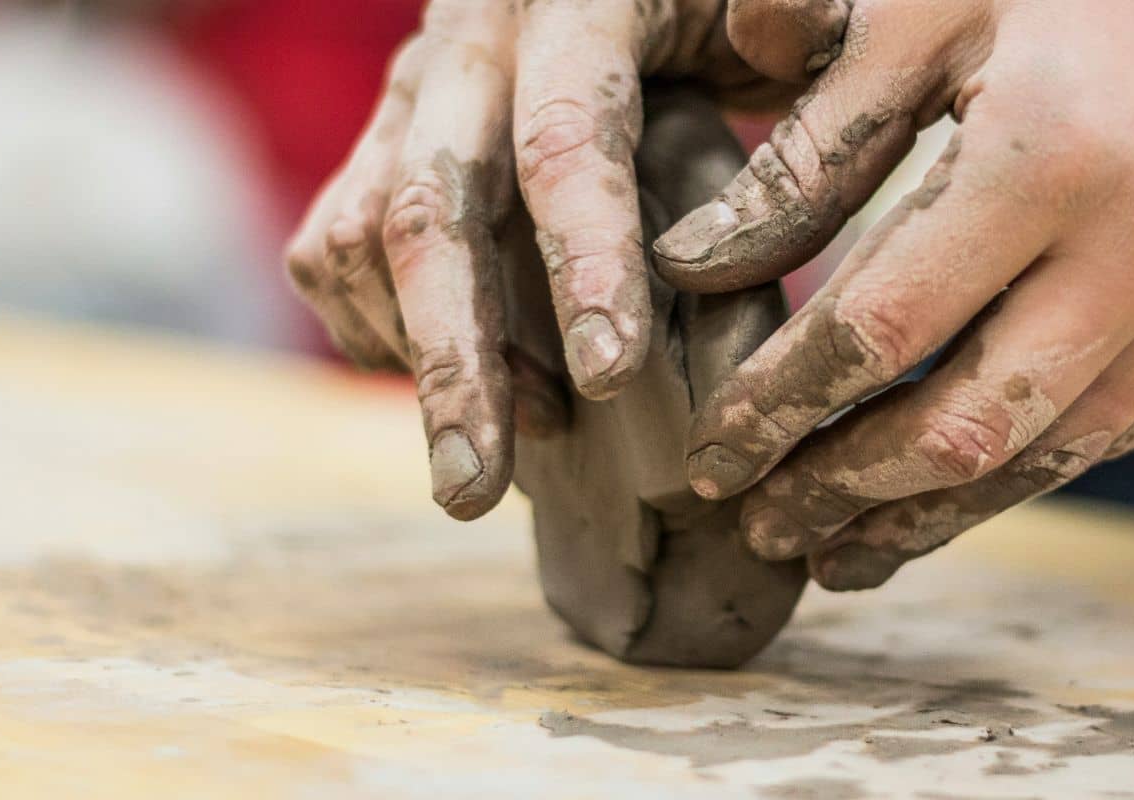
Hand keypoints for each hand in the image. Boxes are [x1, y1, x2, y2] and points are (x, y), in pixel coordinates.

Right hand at [283, 0, 843, 519]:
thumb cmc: (732, 19)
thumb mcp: (797, 15)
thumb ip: (799, 36)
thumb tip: (764, 42)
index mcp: (574, 1)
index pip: (564, 137)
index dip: (584, 259)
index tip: (611, 377)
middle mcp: (468, 40)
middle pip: (429, 207)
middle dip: (455, 361)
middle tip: (473, 490)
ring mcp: (410, 93)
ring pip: (364, 239)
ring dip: (426, 361)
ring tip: (514, 446)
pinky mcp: (375, 143)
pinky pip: (334, 252)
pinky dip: (383, 337)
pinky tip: (474, 387)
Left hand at [657, 0, 1133, 588]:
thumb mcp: (936, 8)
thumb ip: (815, 143)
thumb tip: (698, 263)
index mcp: (1050, 155)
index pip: (880, 331)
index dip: (781, 408)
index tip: (713, 457)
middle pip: (963, 428)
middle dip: (844, 491)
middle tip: (761, 525)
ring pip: (1052, 455)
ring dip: (934, 514)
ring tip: (842, 546)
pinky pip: (1126, 424)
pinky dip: (1028, 466)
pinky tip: (956, 484)